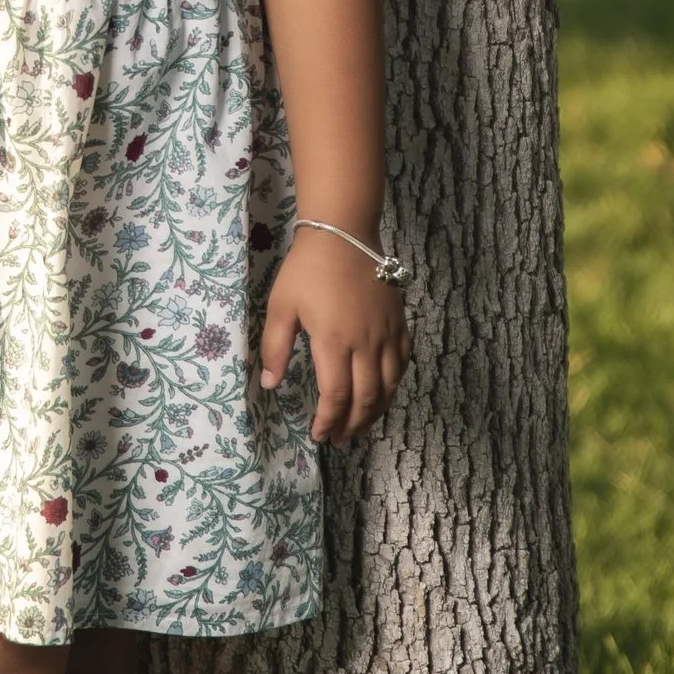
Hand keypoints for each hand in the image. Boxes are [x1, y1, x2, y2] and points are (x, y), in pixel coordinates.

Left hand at [258, 227, 404, 438]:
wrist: (344, 233)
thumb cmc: (307, 269)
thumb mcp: (280, 307)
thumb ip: (275, 347)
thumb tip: (270, 384)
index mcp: (334, 342)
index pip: (336, 396)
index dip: (329, 421)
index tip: (319, 435)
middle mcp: (366, 344)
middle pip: (366, 398)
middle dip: (352, 425)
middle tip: (339, 440)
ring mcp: (387, 334)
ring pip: (389, 386)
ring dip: (375, 412)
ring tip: (360, 427)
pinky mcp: (399, 323)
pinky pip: (403, 362)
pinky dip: (395, 384)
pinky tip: (384, 392)